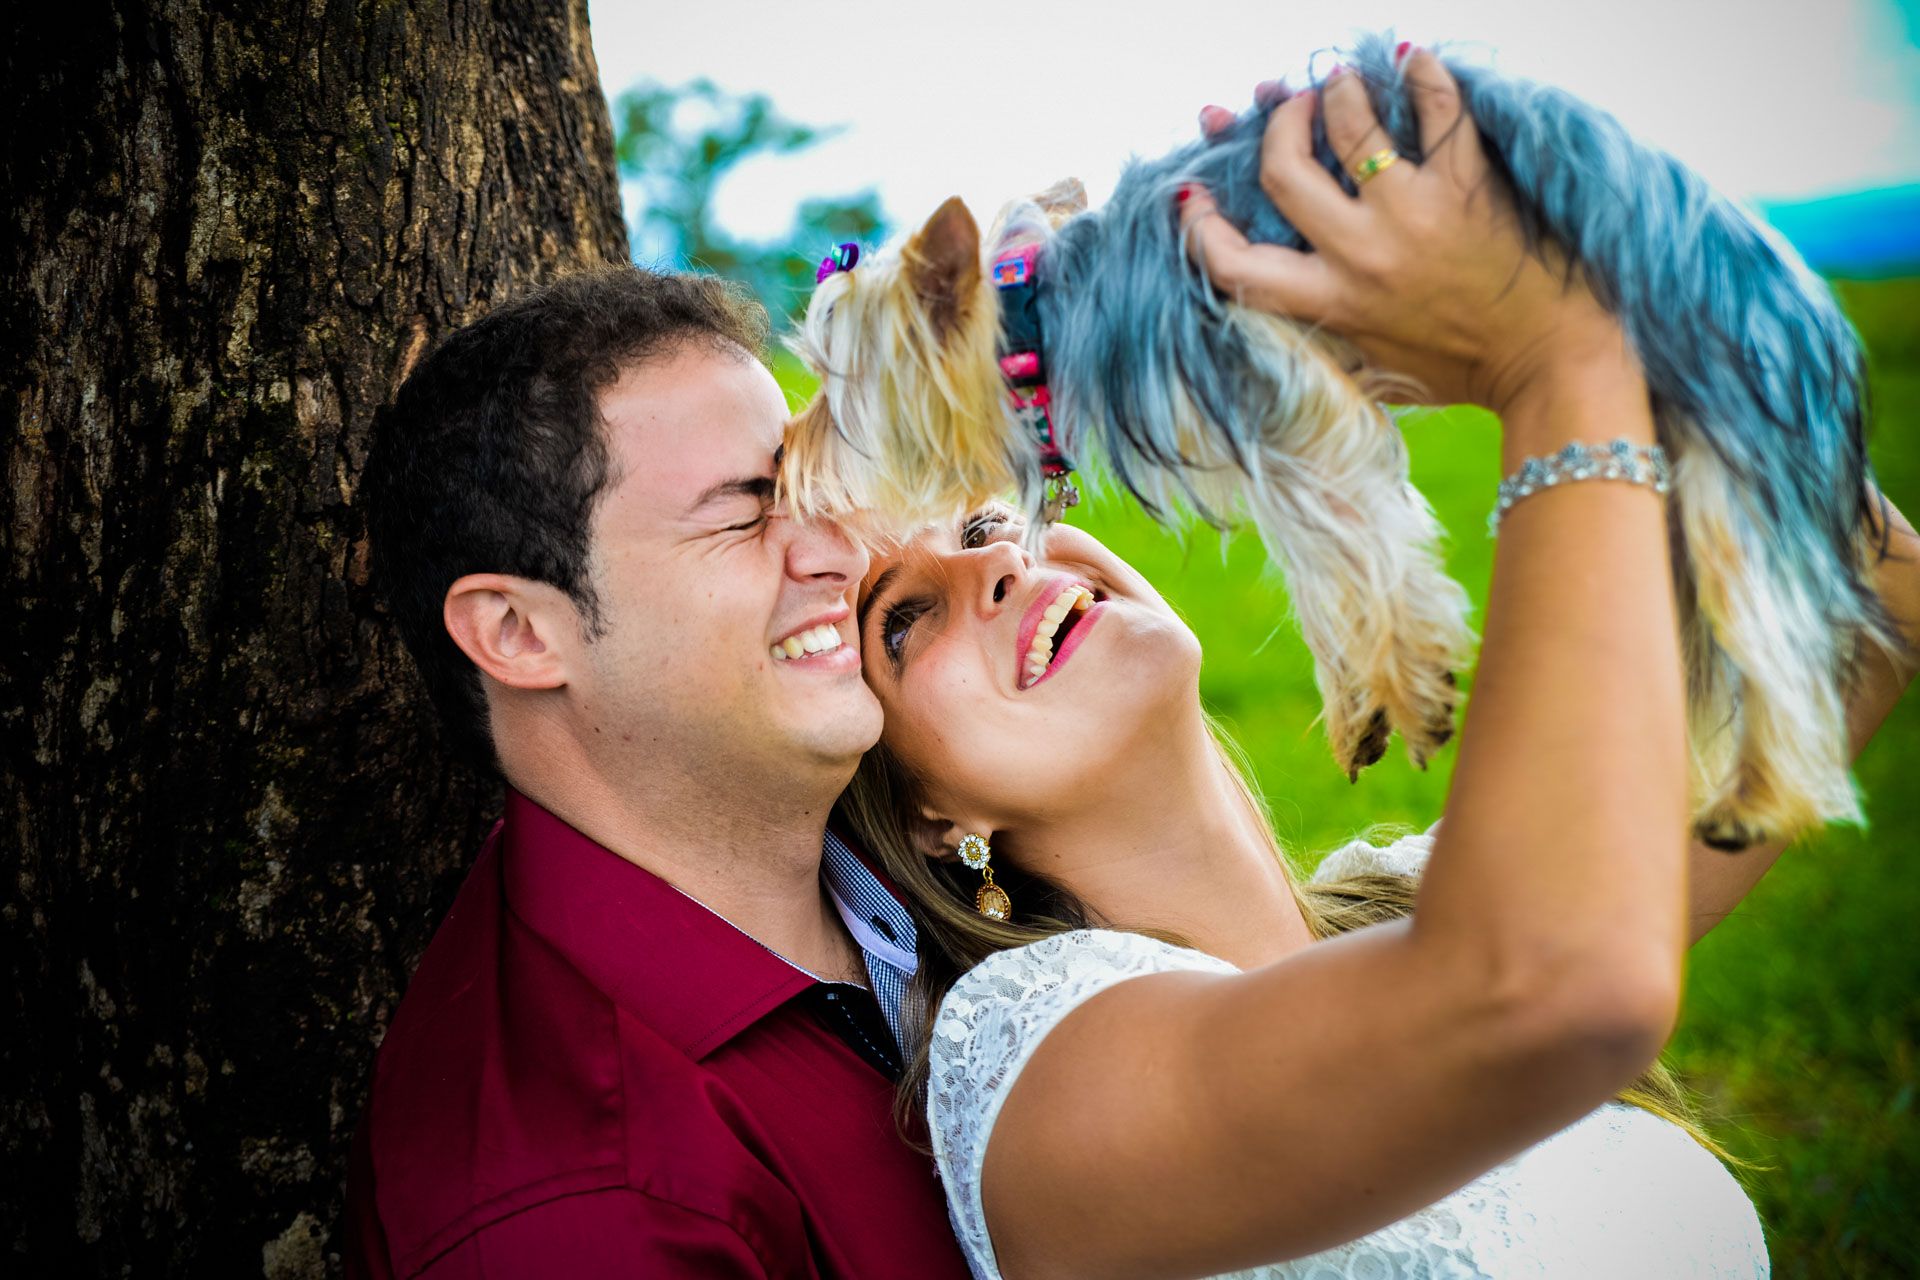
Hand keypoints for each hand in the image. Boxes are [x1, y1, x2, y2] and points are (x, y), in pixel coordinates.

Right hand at [1181, 51, 1639, 416]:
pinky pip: (1438, 109)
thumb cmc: (1468, 372)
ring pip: (1352, 126)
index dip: (1199, 225)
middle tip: (1291, 106)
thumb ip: (1328, 339)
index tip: (1194, 194)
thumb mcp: (1377, 371)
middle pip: (1283, 170)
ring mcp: (1415, 214)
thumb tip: (1279, 317)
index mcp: (1333, 302)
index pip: (1235, 264)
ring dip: (1341, 91)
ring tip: (1345, 81)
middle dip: (1277, 124)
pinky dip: (1424, 75)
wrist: (1552, 363)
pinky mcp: (1469, 185)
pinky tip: (1415, 62)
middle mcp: (1363, 254)